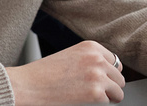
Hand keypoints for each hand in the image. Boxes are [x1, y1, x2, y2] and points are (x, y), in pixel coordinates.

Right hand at [4, 40, 124, 104]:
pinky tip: (85, 102)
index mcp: (91, 47)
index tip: (103, 80)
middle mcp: (97, 59)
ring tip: (92, 98)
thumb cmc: (43, 73)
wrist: (27, 85)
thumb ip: (90, 60)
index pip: (115, 62)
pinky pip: (108, 102)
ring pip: (118, 91)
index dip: (109, 74)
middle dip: (110, 86)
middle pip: (119, 77)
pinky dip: (100, 104)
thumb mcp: (71, 56)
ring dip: (108, 96)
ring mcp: (98, 76)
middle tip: (96, 92)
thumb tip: (108, 72)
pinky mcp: (96, 93)